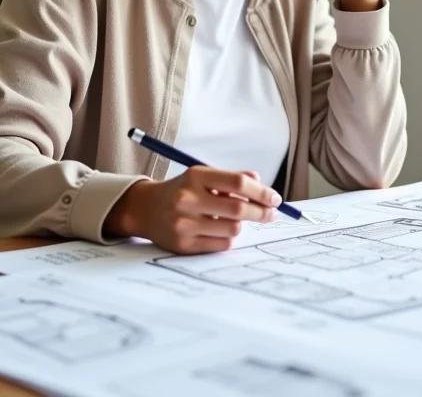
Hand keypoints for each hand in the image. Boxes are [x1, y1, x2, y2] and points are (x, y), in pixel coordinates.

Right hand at [103, 167, 280, 253]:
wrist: (146, 209)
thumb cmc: (184, 190)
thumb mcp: (204, 176)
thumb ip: (233, 178)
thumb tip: (261, 185)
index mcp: (196, 176)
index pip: (238, 183)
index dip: (261, 192)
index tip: (275, 199)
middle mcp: (188, 199)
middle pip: (239, 209)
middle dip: (261, 212)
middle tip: (271, 214)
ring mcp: (184, 223)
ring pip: (233, 229)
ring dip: (241, 225)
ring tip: (234, 220)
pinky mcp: (183, 245)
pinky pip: (222, 245)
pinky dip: (228, 238)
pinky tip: (220, 231)